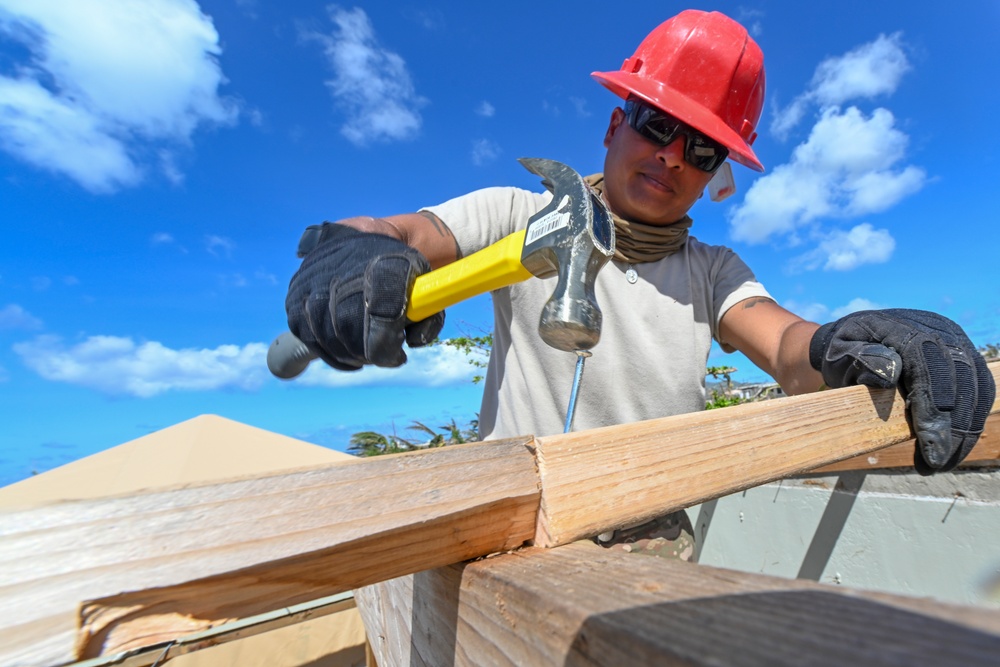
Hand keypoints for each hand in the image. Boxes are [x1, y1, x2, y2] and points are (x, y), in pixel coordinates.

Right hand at [285, 223, 443, 370]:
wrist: (361, 237)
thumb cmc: (397, 269)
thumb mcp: (423, 286)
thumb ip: (428, 316)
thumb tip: (412, 342)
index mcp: (385, 263)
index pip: (383, 312)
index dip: (388, 344)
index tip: (398, 356)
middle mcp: (344, 269)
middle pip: (351, 329)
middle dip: (369, 352)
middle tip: (381, 355)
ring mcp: (314, 281)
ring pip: (327, 335)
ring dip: (348, 353)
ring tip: (364, 352)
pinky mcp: (296, 295)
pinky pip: (307, 335)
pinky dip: (328, 351)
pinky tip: (344, 349)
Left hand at [809, 309, 994, 473]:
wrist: (855, 339)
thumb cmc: (844, 352)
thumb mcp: (840, 354)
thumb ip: (861, 360)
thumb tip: (888, 375)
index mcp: (906, 328)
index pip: (930, 367)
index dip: (934, 410)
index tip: (931, 448)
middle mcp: (939, 332)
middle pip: (961, 380)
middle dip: (953, 427)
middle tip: (936, 463)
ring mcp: (956, 343)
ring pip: (977, 389)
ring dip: (965, 430)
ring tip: (942, 462)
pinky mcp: (965, 359)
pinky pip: (979, 391)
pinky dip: (970, 421)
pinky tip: (952, 446)